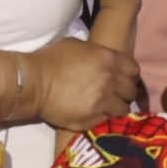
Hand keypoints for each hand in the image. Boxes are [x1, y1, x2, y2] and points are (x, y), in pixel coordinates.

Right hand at [26, 37, 140, 131]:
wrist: (33, 83)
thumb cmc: (51, 60)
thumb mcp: (79, 46)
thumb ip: (99, 54)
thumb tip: (106, 62)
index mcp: (109, 59)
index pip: (134, 71)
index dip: (128, 76)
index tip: (122, 80)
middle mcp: (110, 80)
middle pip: (131, 91)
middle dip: (124, 93)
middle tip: (114, 95)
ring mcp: (102, 102)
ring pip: (123, 109)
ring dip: (116, 108)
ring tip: (106, 107)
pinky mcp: (92, 119)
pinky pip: (108, 121)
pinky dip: (105, 119)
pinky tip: (96, 115)